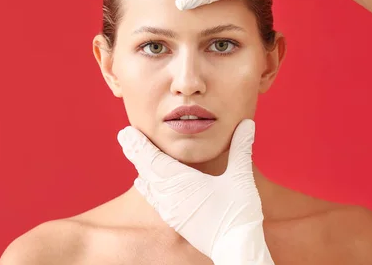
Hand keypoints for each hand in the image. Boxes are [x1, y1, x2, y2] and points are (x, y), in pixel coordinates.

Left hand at [117, 119, 274, 263]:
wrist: (235, 248)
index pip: (152, 158)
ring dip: (141, 166)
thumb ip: (240, 148)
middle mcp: (170, 194)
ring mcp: (170, 208)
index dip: (138, 143)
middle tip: (124, 135)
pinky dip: (146, 186)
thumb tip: (247, 123)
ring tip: (132, 152)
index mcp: (181, 180)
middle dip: (135, 150)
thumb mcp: (240, 177)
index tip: (126, 131)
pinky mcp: (174, 220)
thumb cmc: (238, 213)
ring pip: (148, 183)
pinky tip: (142, 183)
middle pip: (146, 168)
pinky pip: (154, 198)